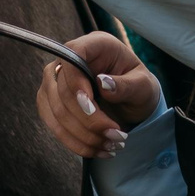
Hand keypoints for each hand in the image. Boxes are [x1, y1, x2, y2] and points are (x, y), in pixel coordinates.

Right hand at [36, 30, 164, 159]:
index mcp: (95, 45)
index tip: (92, 107)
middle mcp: (69, 60)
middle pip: (62, 90)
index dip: (76, 82)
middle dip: (89, 120)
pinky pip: (54, 126)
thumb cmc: (139, 87)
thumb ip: (126, 84)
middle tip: (117, 137)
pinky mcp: (51, 103)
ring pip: (56, 112)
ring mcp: (55, 81)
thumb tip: (103, 83)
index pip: (72, 54)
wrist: (132, 102)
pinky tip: (98, 151)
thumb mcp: (143, 85)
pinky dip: (76, 143)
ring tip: (111, 146)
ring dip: (83, 135)